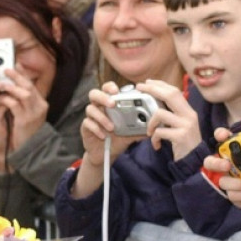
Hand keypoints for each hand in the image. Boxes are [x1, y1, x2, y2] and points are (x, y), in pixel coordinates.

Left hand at [0, 68, 48, 148]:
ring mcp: (33, 114)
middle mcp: (40, 107)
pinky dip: (7, 100)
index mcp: (41, 103)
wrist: (30, 148)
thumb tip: (12, 83)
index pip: (32, 84)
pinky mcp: (24, 121)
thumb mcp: (27, 112)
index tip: (15, 64)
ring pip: (24, 94)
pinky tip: (1, 99)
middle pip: (29, 86)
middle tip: (6, 70)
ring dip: (12, 87)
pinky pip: (15, 105)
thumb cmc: (25, 130)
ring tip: (2, 84)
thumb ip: (22, 99)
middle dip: (17, 76)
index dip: (23, 74)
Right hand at [71, 83, 142, 198]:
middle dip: (103, 97)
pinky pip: (87, 124)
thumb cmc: (119, 138)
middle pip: (94, 93)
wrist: (106, 154)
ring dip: (101, 117)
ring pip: (90, 109)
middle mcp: (99, 107)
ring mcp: (91, 117)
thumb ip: (141, 127)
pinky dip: (96, 129)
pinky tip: (103, 136)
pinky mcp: (85, 127)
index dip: (110, 87)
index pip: (107, 88)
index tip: (117, 90)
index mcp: (110, 104)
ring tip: (112, 127)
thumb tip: (155, 124)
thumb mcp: (132, 132)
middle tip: (112, 104)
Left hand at [137, 79, 199, 159]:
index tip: (148, 82)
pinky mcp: (181, 136)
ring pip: (160, 113)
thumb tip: (155, 103)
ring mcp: (186, 125)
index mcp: (188, 111)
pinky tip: (156, 144)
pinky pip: (160, 131)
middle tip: (139, 88)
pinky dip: (154, 138)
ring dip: (150, 122)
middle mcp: (189, 115)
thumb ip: (173, 114)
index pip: (175, 91)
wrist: (195, 163)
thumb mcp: (182, 125)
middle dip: (153, 89)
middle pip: (171, 95)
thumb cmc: (185, 143)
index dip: (160, 84)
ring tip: (149, 131)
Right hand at [205, 128, 240, 210]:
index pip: (224, 139)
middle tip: (227, 165)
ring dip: (236, 183)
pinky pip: (231, 195)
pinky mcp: (235, 195)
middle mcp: (231, 166)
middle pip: (211, 161)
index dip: (220, 135)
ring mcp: (231, 181)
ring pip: (222, 181)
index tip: (224, 136)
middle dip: (216, 163)